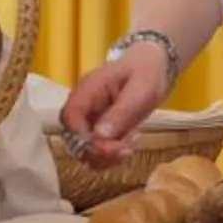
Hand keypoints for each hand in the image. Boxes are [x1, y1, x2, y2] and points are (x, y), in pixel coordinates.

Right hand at [60, 44, 170, 160]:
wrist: (152, 67)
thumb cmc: (146, 72)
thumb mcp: (140, 90)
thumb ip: (120, 112)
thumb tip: (99, 136)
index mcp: (88, 89)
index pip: (70, 117)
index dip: (82, 137)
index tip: (108, 146)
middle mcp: (83, 106)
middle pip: (73, 138)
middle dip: (99, 151)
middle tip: (126, 149)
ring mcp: (89, 118)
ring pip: (84, 149)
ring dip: (108, 155)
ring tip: (132, 141)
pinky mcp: (98, 129)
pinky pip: (97, 150)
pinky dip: (112, 154)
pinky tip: (130, 142)